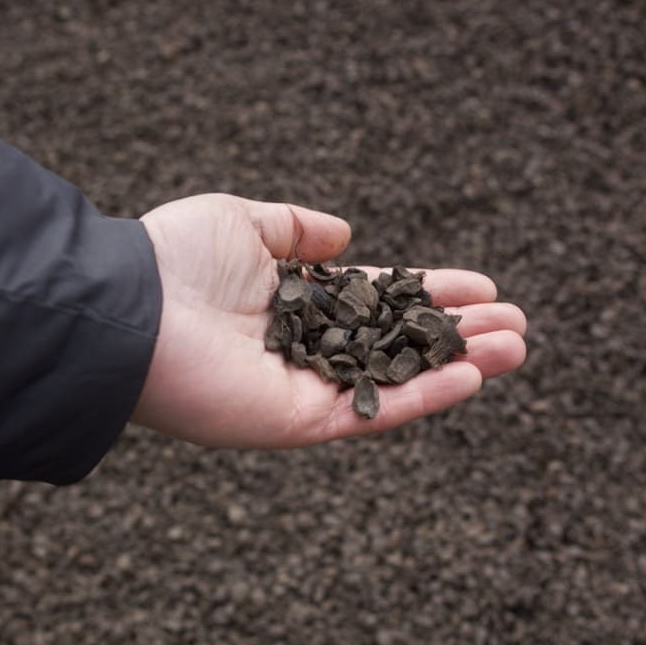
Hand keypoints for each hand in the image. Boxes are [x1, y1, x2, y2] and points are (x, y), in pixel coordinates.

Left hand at [133, 193, 525, 446]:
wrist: (129, 308)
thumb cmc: (173, 260)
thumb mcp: (242, 221)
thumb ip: (295, 229)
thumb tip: (346, 235)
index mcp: (293, 304)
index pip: (377, 301)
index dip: (429, 293)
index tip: (481, 286)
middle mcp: (304, 351)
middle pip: (398, 345)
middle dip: (458, 334)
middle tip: (516, 325)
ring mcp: (304, 390)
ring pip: (397, 381)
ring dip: (459, 367)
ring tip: (517, 348)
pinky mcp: (298, 422)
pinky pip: (373, 412)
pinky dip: (424, 398)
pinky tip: (473, 376)